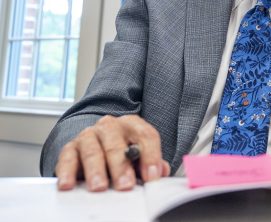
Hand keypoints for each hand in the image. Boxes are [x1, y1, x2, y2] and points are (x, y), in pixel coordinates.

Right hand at [55, 114, 169, 191]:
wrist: (96, 143)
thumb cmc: (122, 151)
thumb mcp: (140, 156)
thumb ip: (151, 163)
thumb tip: (162, 172)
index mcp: (132, 125)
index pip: (145, 136)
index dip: (151, 156)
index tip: (152, 176)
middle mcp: (110, 126)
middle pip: (116, 143)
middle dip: (121, 166)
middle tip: (125, 184)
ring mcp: (88, 135)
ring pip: (92, 150)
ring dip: (96, 170)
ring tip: (100, 186)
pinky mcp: (70, 148)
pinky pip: (67, 158)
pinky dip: (67, 172)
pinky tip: (69, 184)